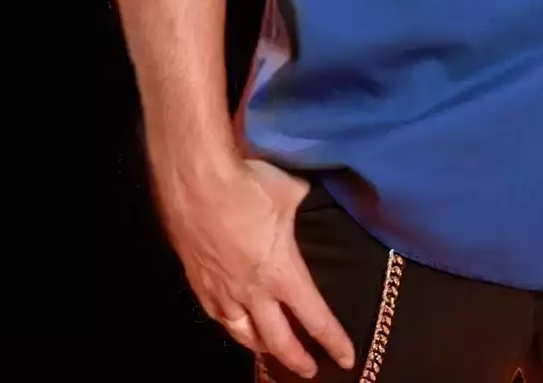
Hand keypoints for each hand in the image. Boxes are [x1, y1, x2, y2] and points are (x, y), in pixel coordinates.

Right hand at [159, 158, 357, 377]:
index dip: (334, 342)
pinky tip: (230, 322)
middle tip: (309, 370)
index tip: (347, 358)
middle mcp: (253, 292)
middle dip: (297, 359)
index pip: (316, 319)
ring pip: (242, 334)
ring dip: (260, 347)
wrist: (194, 178)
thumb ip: (303, 201)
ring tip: (269, 351)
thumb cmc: (247, 183)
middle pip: (278, 341)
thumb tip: (310, 193)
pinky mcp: (197, 279)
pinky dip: (228, 324)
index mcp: (283, 274)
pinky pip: (215, 314)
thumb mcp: (291, 191)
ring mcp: (222, 289)